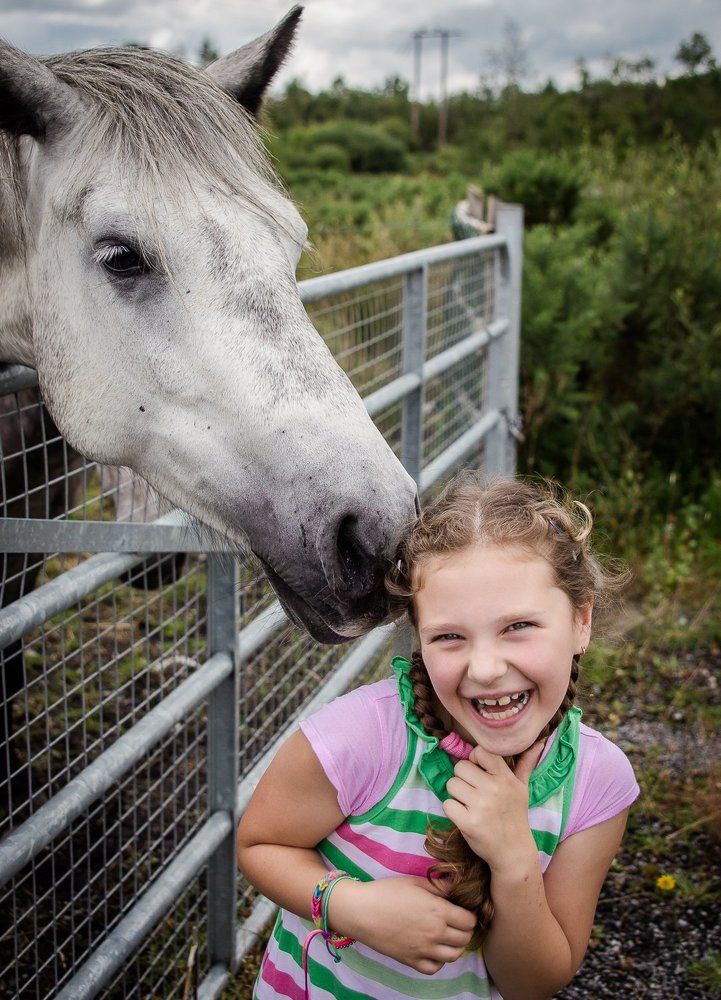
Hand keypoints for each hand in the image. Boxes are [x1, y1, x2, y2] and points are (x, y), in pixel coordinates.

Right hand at [327, 875, 475, 974]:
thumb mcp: (415, 882)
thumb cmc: (387, 892)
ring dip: (455, 946)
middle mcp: (435, 933)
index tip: (462, 910)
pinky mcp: (412, 961)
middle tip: (456, 922)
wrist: (361, 912)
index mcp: (438, 911)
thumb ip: (439, 886)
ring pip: (454, 956)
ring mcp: (424, 950)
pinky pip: (435, 968)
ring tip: (447, 936)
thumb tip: (457, 884)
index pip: (469, 921)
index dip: (469, 914)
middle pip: (465, 939)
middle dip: (464, 930)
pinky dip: (439, 961)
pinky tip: (433, 949)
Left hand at [442, 740, 544, 873]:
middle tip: (474, 792)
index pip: (479, 751)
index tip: (480, 773)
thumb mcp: (522, 788)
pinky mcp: (469, 823)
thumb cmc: (515, 816)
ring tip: (469, 804)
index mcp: (506, 778)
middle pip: (460, 767)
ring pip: (451, 784)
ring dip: (456, 795)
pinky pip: (447, 804)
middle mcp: (494, 789)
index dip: (474, 760)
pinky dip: (452, 810)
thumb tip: (539, 742)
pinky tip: (465, 817)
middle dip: (463, 779)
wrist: (514, 852)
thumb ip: (525, 764)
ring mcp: (481, 806)